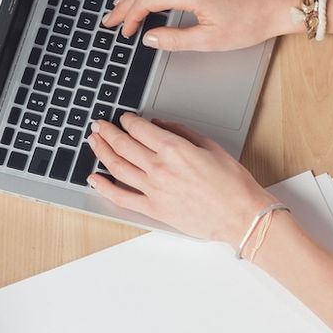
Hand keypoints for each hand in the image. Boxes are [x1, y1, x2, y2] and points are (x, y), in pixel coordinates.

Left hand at [86, 114, 273, 241]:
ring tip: (93, 142)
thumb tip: (160, 124)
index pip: (139, 129)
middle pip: (123, 145)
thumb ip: (182, 131)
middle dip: (107, 132)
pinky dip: (104, 187)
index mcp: (174, 149)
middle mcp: (159, 167)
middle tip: (99, 125)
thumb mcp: (210, 145)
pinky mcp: (153, 209)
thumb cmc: (232, 183)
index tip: (124, 117)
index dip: (128, 120)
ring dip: (101, 151)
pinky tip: (93, 178)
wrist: (239, 215)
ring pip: (117, 166)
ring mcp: (153, 189)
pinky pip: (121, 197)